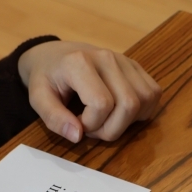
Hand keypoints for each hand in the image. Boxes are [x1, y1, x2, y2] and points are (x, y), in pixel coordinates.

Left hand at [18, 41, 161, 142]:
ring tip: (106, 119)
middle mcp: (106, 57)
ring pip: (145, 100)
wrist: (55, 55)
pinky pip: (153, 93)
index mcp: (79, 63)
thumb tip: (77, 136)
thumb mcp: (37, 98)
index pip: (102, 104)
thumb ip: (53, 118)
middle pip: (129, 104)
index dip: (91, 125)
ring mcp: (125, 60)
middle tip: (92, 127)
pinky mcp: (136, 66)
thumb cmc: (46, 78)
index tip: (76, 123)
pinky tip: (120, 112)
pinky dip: (142, 111)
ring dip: (128, 121)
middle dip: (112, 128)